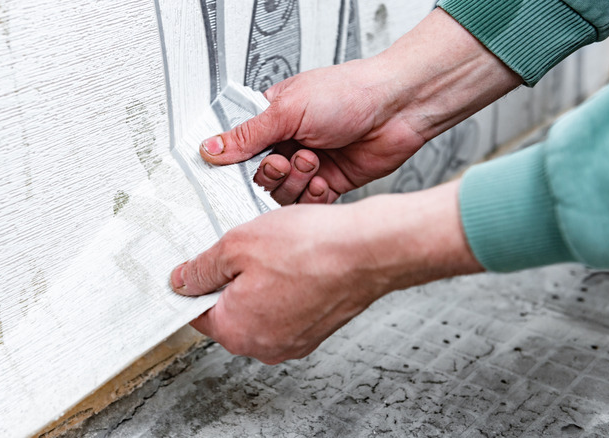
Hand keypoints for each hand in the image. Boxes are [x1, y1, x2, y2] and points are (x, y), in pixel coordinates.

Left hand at [170, 181, 482, 363]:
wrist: (370, 250)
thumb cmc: (310, 247)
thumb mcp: (237, 245)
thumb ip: (201, 268)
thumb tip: (181, 282)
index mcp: (237, 331)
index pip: (196, 312)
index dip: (195, 282)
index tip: (201, 262)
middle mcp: (264, 346)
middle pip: (228, 313)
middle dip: (229, 282)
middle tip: (243, 250)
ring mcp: (293, 342)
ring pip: (258, 309)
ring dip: (258, 283)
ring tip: (274, 253)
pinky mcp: (315, 331)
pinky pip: (285, 309)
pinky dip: (284, 288)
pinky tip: (294, 262)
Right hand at [199, 8, 520, 204]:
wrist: (397, 107)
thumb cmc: (349, 92)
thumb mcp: (287, 110)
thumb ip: (247, 135)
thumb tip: (210, 147)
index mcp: (273, 120)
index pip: (241, 150)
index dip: (241, 164)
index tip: (247, 166)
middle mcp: (289, 143)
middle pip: (261, 178)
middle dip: (274, 173)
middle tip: (287, 160)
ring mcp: (310, 165)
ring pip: (284, 193)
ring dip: (297, 182)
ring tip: (313, 162)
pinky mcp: (330, 184)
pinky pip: (309, 204)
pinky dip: (315, 196)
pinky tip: (325, 180)